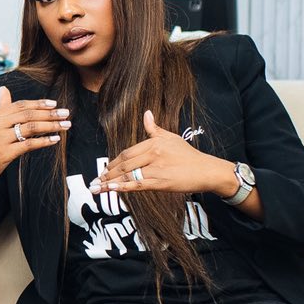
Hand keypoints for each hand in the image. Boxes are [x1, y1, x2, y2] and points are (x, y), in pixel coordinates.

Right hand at [0, 96, 70, 192]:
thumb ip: (1, 107)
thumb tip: (4, 89)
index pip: (21, 105)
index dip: (39, 103)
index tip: (54, 104)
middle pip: (28, 115)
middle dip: (50, 114)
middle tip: (66, 113)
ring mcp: (0, 139)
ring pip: (31, 128)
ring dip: (51, 126)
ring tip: (65, 125)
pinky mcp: (5, 153)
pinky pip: (29, 144)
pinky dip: (44, 141)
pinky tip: (55, 139)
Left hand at [92, 110, 236, 196]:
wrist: (207, 170)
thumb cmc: (189, 155)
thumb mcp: (171, 138)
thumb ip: (154, 128)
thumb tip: (146, 113)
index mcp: (154, 143)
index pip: (127, 153)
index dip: (113, 162)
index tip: (105, 169)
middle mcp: (153, 154)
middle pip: (124, 164)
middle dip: (108, 173)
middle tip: (96, 180)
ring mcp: (157, 168)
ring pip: (128, 175)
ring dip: (110, 183)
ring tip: (97, 188)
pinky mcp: (161, 182)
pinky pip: (137, 184)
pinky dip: (123, 187)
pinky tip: (112, 190)